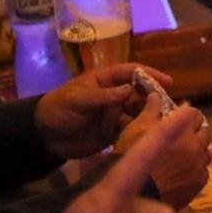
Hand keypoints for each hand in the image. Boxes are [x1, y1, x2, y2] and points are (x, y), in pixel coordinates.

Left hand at [34, 64, 171, 160]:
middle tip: (167, 111)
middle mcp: (115, 96)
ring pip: (139, 114)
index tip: (168, 82)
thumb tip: (129, 90)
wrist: (43, 137)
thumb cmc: (58, 109)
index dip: (151, 75)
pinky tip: (149, 139)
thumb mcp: (76, 99)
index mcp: (106, 81)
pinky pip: (131, 132)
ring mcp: (116, 115)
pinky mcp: (114, 133)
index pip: (133, 73)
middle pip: (141, 95)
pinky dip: (139, 135)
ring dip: (149, 119)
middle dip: (154, 101)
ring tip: (160, 127)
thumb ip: (102, 96)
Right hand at [114, 94, 209, 209]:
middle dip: (193, 133)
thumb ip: (150, 111)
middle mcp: (196, 145)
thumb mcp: (135, 130)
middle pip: (203, 132)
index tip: (177, 121)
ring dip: (195, 152)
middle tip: (178, 140)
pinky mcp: (200, 182)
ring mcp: (200, 164)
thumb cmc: (129, 158)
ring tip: (179, 158)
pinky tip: (181, 174)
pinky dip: (195, 170)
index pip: (195, 114)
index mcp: (182, 128)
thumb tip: (156, 95)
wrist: (133, 195)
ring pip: (204, 152)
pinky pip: (203, 171)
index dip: (186, 117)